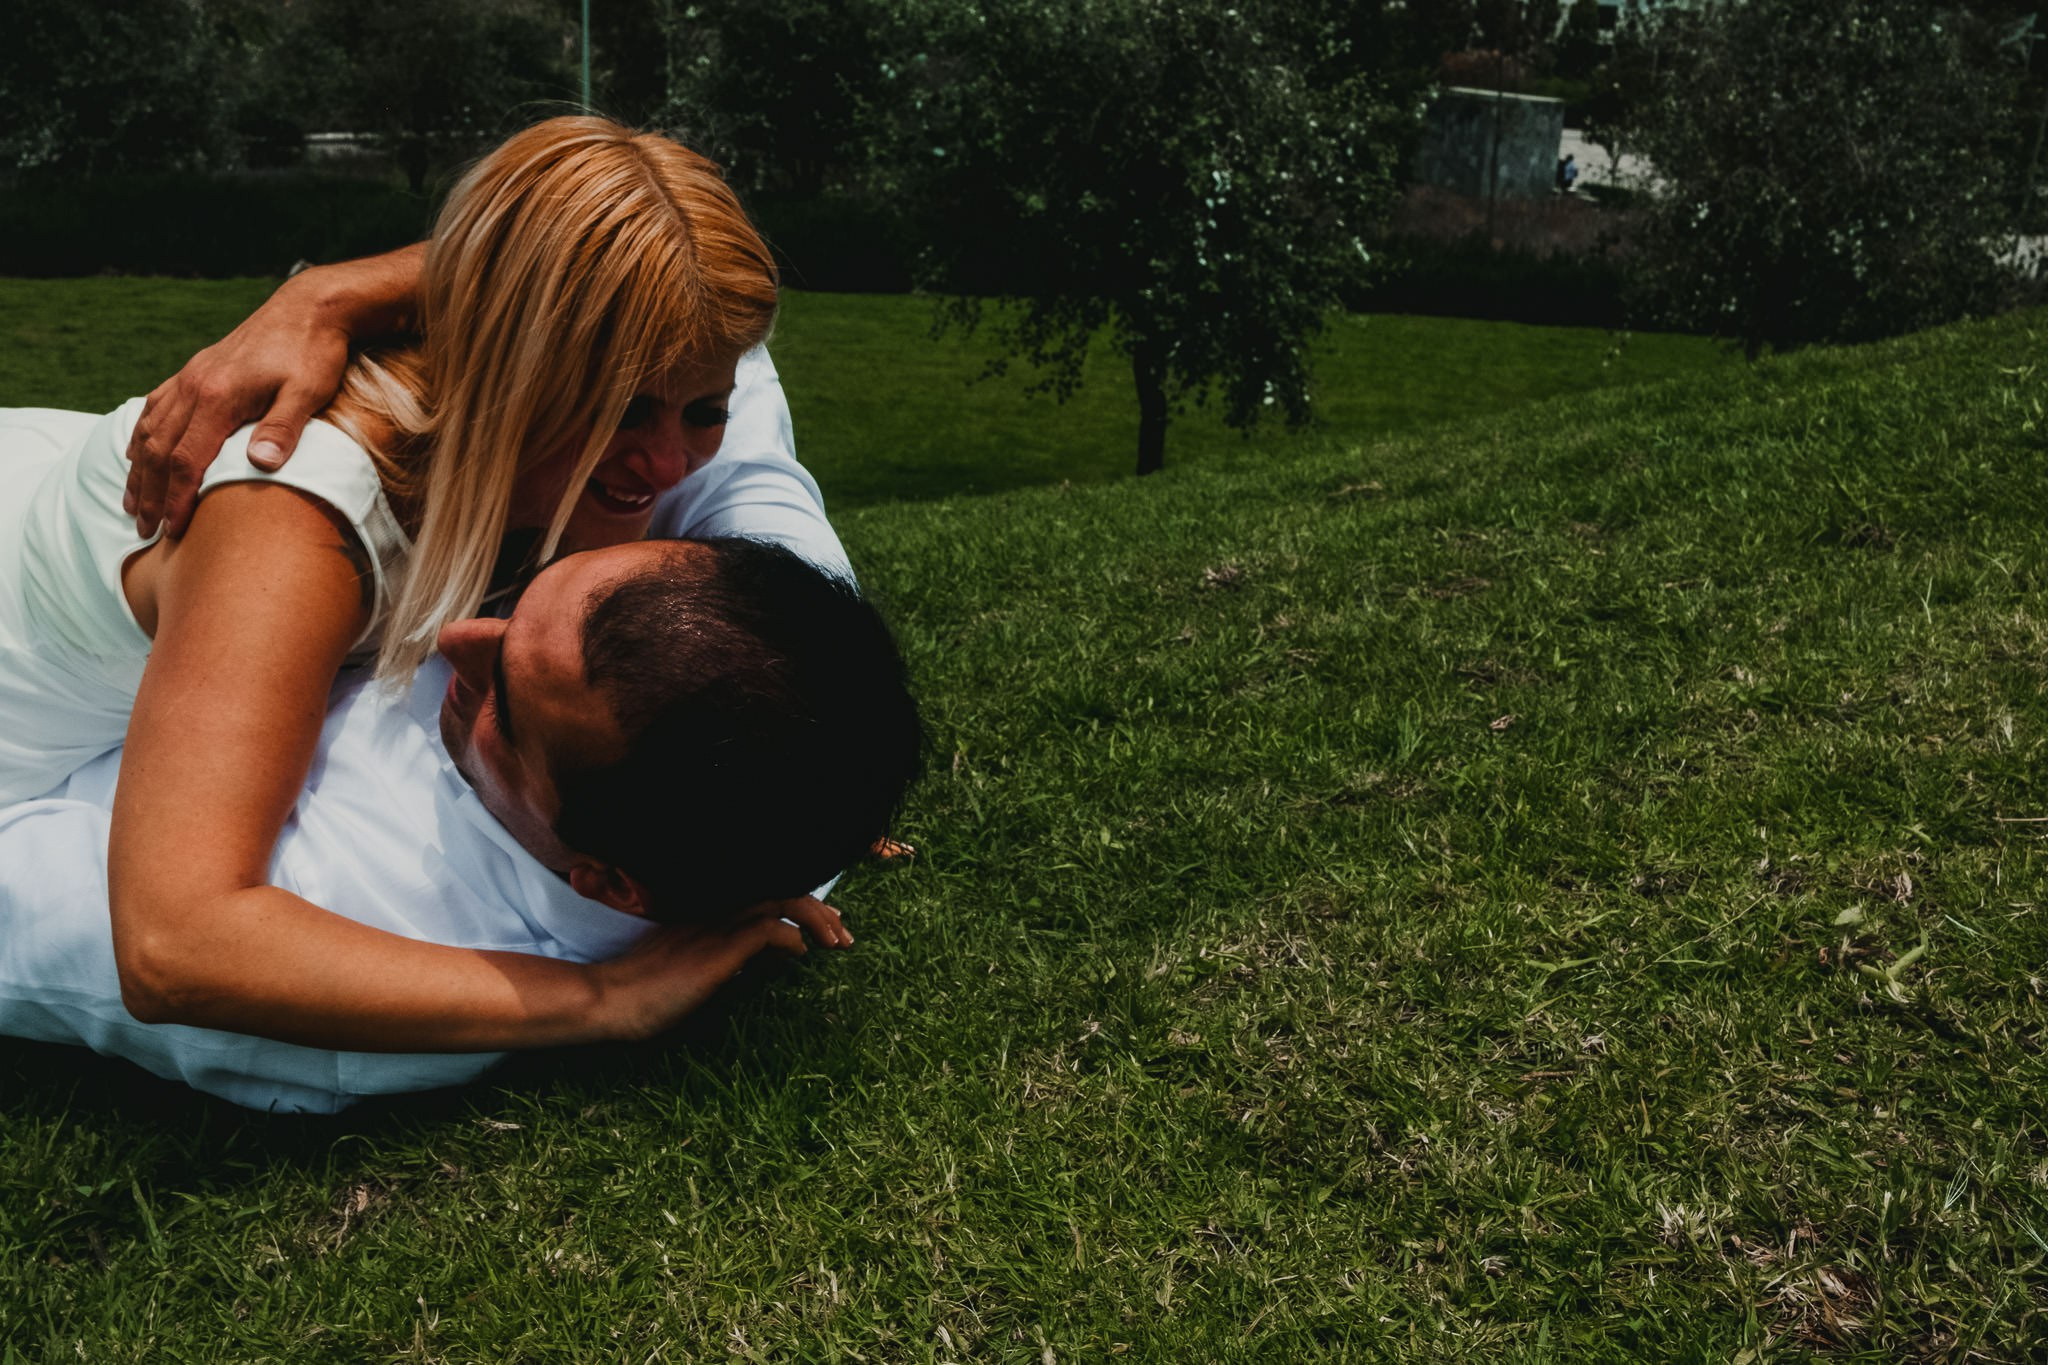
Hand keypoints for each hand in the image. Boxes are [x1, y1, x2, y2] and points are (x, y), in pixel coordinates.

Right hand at [123, 270, 354, 539]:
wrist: (309, 308)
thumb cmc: (314, 353)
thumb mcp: (308, 392)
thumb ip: (283, 428)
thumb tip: (261, 465)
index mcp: (218, 396)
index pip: (188, 459)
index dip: (178, 498)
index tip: (173, 530)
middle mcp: (194, 386)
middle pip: (160, 450)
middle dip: (151, 494)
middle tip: (145, 530)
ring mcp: (190, 377)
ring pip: (151, 430)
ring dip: (140, 470)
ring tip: (133, 504)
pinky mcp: (195, 372)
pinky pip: (156, 407)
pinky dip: (142, 436)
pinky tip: (137, 455)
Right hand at [594, 896, 852, 1042]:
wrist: (608, 1001)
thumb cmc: (645, 993)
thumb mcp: (695, 970)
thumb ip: (729, 959)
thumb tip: (769, 959)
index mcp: (709, 915)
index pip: (764, 895)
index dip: (801, 904)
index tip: (827, 924)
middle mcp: (715, 913)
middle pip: (779, 892)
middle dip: (819, 909)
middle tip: (845, 933)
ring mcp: (715, 928)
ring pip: (778, 903)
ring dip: (815, 919)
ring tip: (837, 941)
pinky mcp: (715, 951)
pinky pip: (764, 931)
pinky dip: (791, 937)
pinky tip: (802, 952)